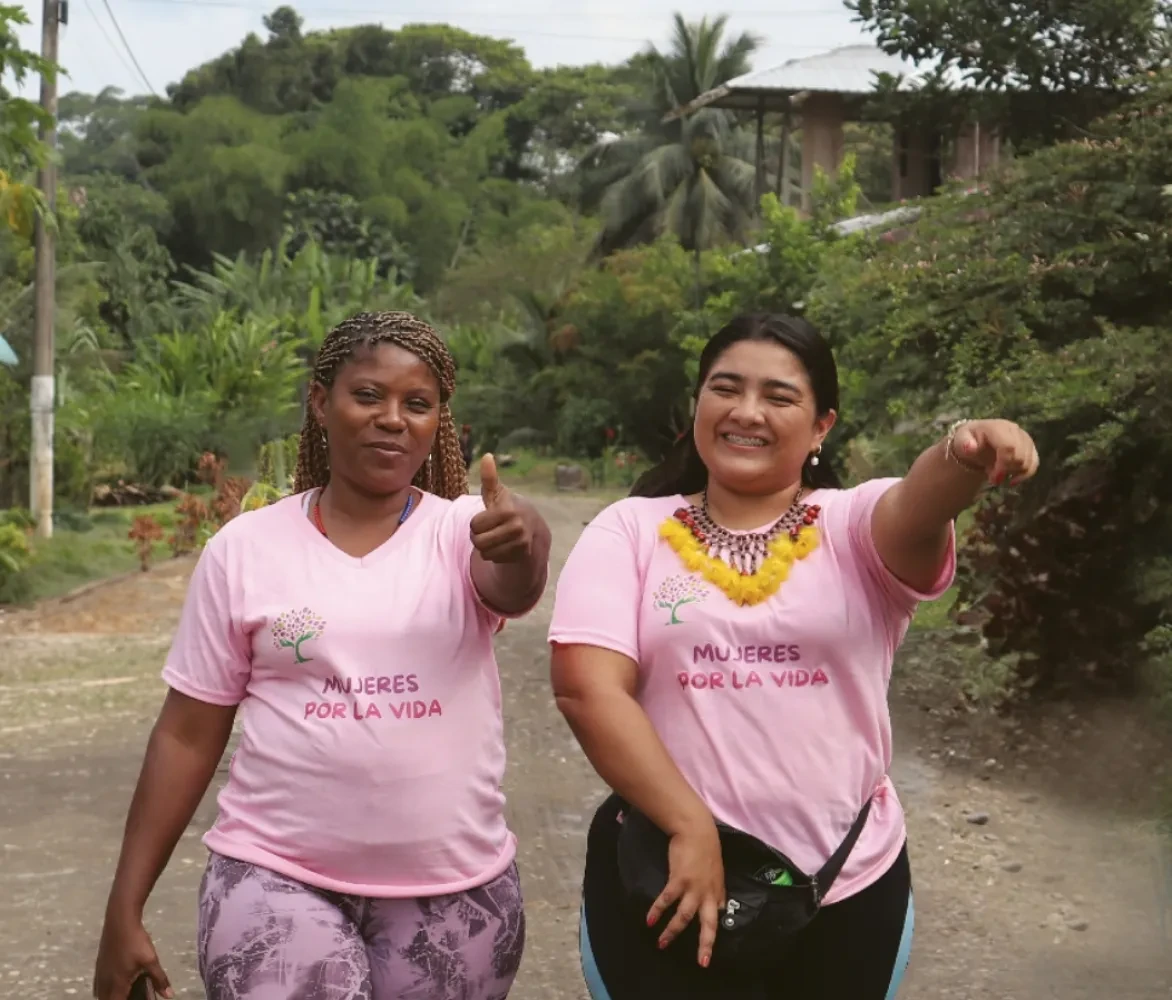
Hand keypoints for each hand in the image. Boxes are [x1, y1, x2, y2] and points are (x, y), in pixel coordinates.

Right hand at [93, 910, 171, 999]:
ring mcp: (99, 974)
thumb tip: (169, 995)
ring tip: (126, 992)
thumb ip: (159, 979)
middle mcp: (104, 983)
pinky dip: (106, 989)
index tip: (136, 999)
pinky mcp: (98, 966)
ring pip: (101, 994)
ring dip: (111, 995)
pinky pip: (99, 985)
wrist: (119, 921)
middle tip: (134, 994)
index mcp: (116, 985)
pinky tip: (116, 983)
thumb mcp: (150, 960)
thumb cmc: (136, 942)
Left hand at [470, 454, 532, 563]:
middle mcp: (516, 527)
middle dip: (478, 537)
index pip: (474, 525)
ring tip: (496, 538)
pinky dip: (495, 555)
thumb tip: (487, 456)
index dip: (476, 522)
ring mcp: (520, 542)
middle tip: (489, 530)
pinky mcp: (521, 554)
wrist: (532, 527)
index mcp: (507, 511)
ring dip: (486, 547)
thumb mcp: (497, 494)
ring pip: (484, 552)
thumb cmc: (507, 508)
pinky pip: (494, 560)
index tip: (486, 518)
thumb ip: (490, 478)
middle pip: (478, 541)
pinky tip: (503, 546)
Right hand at [646, 818, 724, 967]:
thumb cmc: (705, 848)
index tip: (709, 947)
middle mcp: (708, 893)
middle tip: (702, 962)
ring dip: (672, 931)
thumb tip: (716, 902)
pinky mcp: (679, 880)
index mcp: (717, 891)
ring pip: (684, 916)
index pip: (719, 916)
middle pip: (708, 924)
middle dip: (705, 944)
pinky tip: (650, 920)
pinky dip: (657, 911)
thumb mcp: (715, 870)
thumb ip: (714, 888)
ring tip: (661, 943)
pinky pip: (667, 900)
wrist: (697, 831)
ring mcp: (694, 888)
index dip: (714, 931)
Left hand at [950, 419, 1038, 486]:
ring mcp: (1024, 438)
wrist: (977, 440)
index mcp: (997, 427)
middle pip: (1020, 456)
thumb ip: (964, 444)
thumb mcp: (961, 440)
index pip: (1009, 447)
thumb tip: (969, 448)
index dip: (1003, 465)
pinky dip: (1024, 475)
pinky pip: (1034, 463)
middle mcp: (1014, 430)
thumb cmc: (969, 440)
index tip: (994, 479)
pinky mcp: (1030, 447)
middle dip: (1007, 471)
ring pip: (1028, 461)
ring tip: (998, 472)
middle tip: (993, 477)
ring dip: (1013, 472)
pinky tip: (1012, 480)